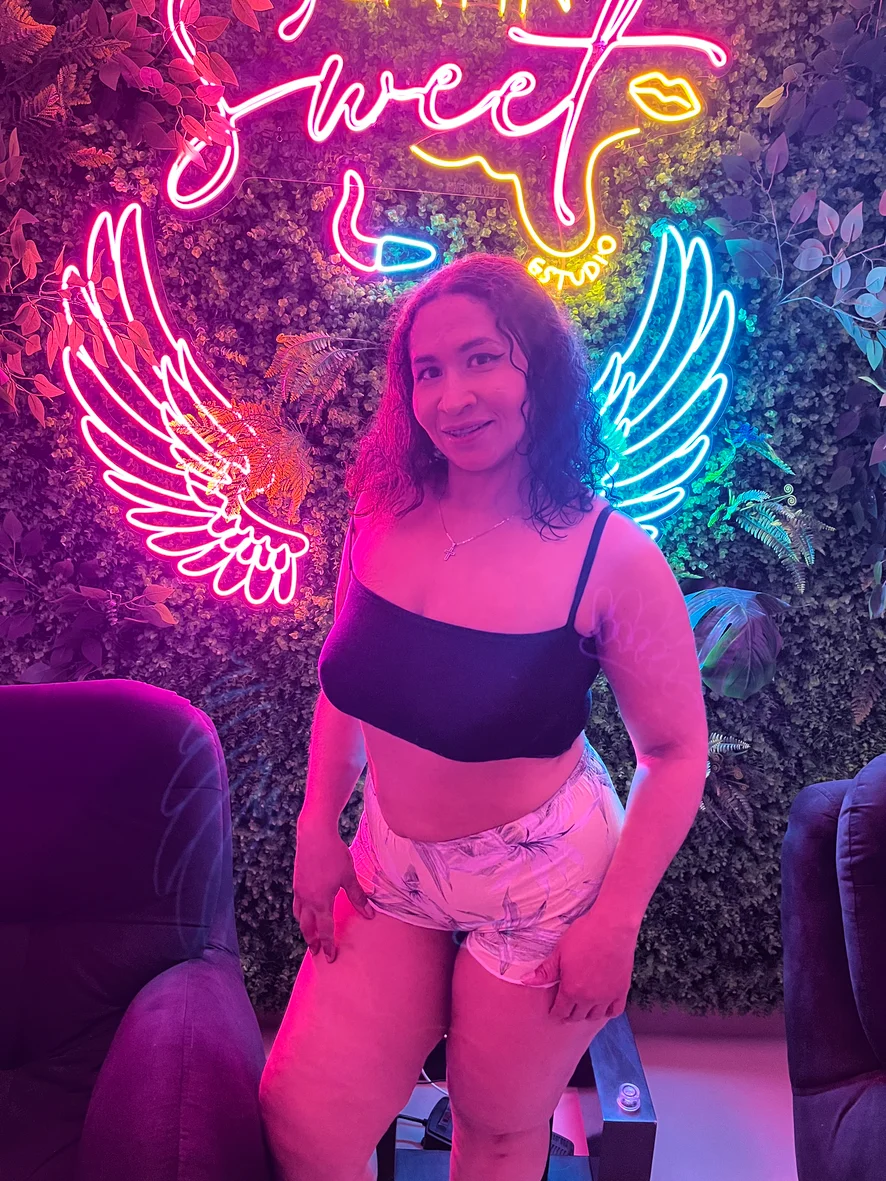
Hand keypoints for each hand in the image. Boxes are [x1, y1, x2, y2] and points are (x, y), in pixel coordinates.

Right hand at [292, 820, 373, 963]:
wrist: (314, 834)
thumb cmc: (334, 854)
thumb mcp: (349, 876)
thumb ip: (358, 897)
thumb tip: (370, 914)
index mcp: (321, 902)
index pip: (325, 930)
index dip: (328, 945)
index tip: (329, 958)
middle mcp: (306, 899)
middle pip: (307, 927)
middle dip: (312, 940)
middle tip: (315, 951)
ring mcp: (299, 890)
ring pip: (299, 915)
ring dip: (304, 927)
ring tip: (309, 933)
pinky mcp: (297, 881)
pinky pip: (297, 903)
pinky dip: (301, 912)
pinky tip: (306, 908)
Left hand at [520, 908, 638, 1022]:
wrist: (612, 928)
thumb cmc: (584, 936)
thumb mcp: (559, 951)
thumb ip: (545, 971)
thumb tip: (525, 981)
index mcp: (571, 990)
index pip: (561, 1011)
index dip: (555, 1012)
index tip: (553, 1010)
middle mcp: (589, 999)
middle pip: (577, 1017)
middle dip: (569, 1014)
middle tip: (566, 1009)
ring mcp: (607, 997)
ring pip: (595, 1017)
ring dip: (587, 1014)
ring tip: (583, 1007)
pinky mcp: (622, 991)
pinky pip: (615, 1011)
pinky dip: (608, 1011)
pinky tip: (603, 1006)